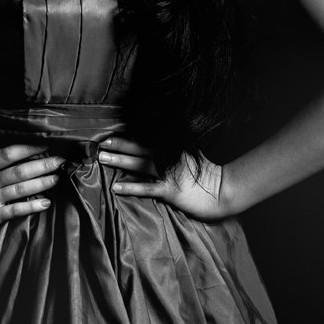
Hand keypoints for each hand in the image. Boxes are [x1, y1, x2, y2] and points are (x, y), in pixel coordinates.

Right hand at [0, 143, 64, 243]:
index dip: (28, 147)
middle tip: (61, 159)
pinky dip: (32, 206)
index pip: (7, 153)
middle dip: (43, 164)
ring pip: (22, 189)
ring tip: (58, 177)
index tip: (43, 142)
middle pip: (21, 170)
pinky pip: (15, 211)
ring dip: (42, 182)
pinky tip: (46, 203)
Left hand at [97, 137, 228, 220]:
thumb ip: (176, 148)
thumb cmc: (206, 174)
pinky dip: (131, 187)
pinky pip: (147, 187)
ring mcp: (169, 173)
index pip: (147, 140)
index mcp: (173, 148)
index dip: (129, 136)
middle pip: (140, 149)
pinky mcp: (170, 189)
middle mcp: (169, 158)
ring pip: (140, 164)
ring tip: (102, 158)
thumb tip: (160, 143)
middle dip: (119, 144)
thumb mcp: (191, 154)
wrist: (223, 191)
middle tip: (100, 142)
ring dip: (120, 160)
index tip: (111, 132)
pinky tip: (116, 187)